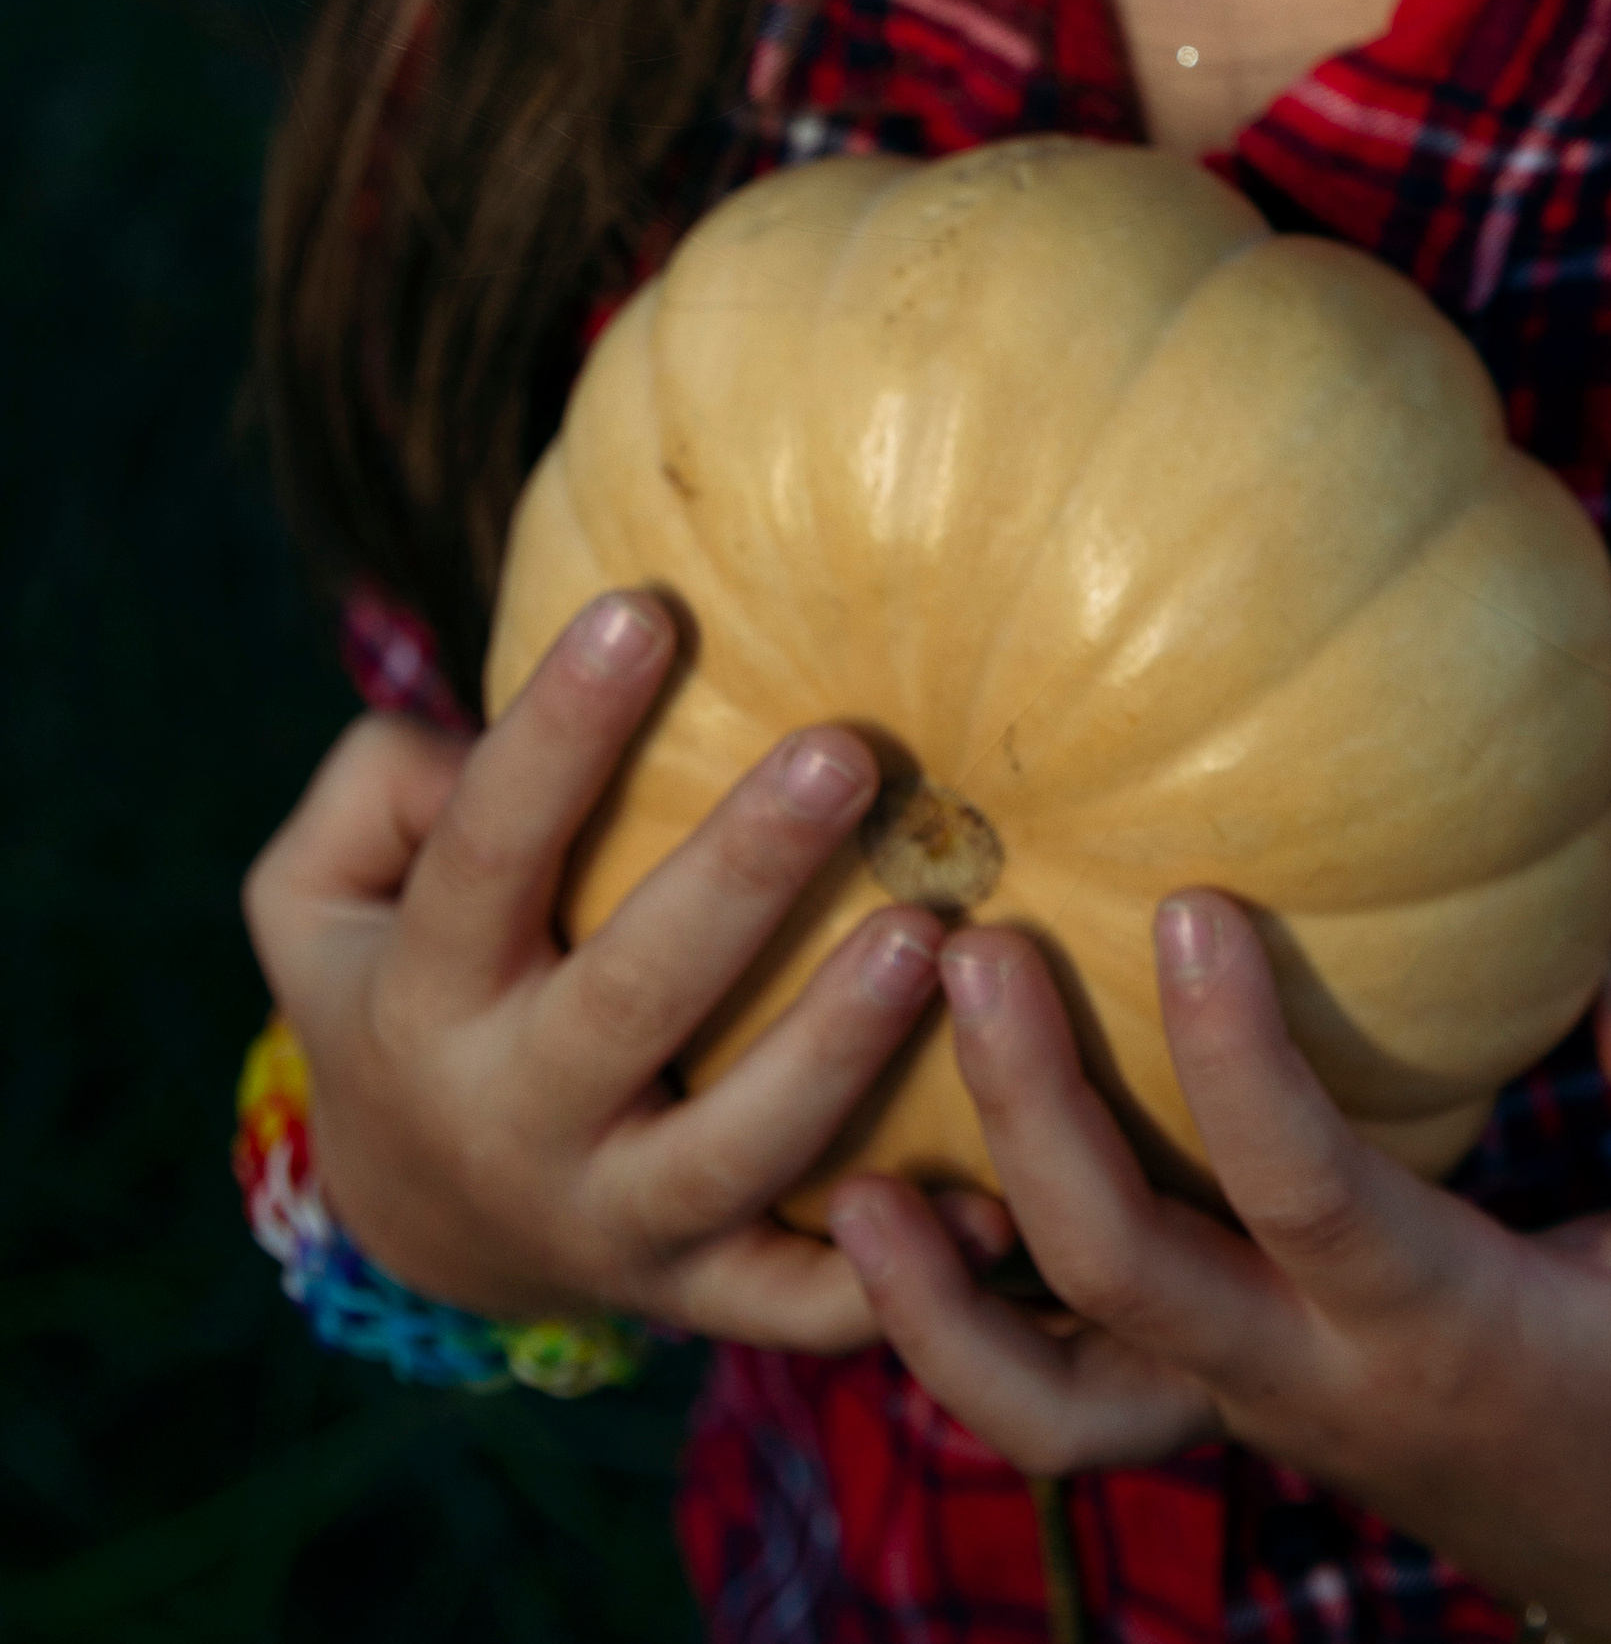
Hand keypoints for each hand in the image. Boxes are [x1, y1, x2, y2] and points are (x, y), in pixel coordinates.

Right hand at [242, 589, 944, 1345]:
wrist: (423, 1220)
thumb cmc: (409, 977)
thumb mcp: (319, 896)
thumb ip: (374, 790)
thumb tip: (462, 736)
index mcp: (425, 995)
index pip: (485, 854)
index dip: (556, 736)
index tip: (644, 608)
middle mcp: (514, 1117)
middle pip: (630, 999)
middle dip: (741, 878)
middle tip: (846, 753)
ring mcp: (611, 1218)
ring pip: (729, 1152)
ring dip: (832, 1051)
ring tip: (929, 933)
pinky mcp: (701, 1291)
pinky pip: (797, 1301)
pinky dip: (892, 1275)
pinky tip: (992, 1198)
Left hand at [827, 903, 1610, 1643]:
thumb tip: (1606, 965)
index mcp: (1434, 1322)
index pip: (1305, 1194)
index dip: (1234, 1057)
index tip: (1184, 902)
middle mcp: (1305, 1373)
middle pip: (1122, 1277)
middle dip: (1032, 1113)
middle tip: (972, 945)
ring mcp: (1235, 1403)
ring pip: (1042, 1396)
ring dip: (936, 1288)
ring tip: (863, 1155)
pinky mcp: (1199, 1403)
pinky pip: (1045, 1395)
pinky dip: (948, 1325)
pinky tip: (884, 1202)